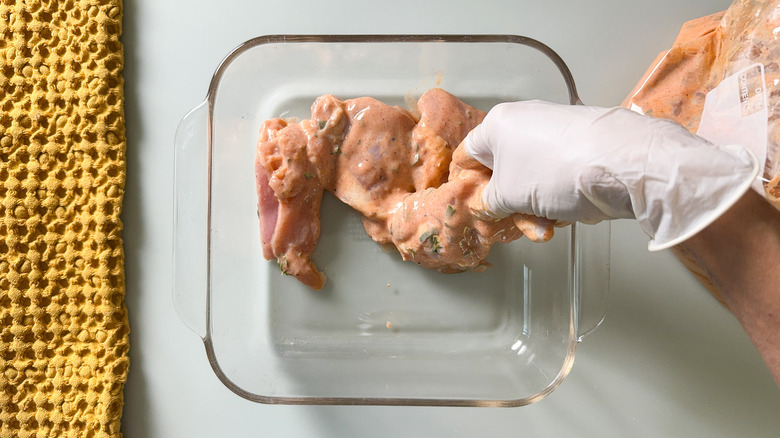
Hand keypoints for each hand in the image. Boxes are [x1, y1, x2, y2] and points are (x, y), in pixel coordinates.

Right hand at [463, 100, 758, 249]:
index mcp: (498, 124)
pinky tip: (571, 215)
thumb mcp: (509, 195)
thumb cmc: (557, 171)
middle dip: (508, 206)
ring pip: (532, 180)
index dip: (466, 186)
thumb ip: (488, 201)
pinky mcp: (583, 148)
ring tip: (550, 227)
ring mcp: (557, 134)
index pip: (467, 156)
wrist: (627, 164)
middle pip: (503, 172)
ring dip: (536, 209)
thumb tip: (484, 204)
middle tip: (515, 226)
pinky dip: (560, 200)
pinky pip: (558, 179)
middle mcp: (525, 123)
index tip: (470, 209)